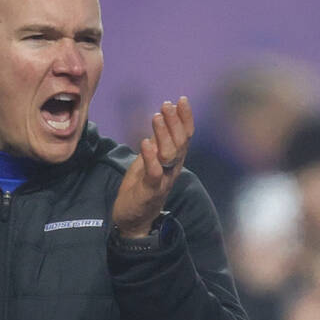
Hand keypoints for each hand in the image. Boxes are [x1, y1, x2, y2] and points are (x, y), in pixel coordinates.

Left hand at [111, 97, 193, 237]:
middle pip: (180, 143)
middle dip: (175, 122)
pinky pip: (153, 173)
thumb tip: (163, 118)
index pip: (185, 136)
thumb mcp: (150, 160)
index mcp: (174, 161)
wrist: (133, 220)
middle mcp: (172, 169)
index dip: (185, 118)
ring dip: (163, 134)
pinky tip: (145, 143)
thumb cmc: (142, 187)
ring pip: (169, 155)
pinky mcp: (149, 191)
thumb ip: (158, 142)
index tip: (181, 99)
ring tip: (155, 117)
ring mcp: (162, 180)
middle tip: (166, 105)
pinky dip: (150, 157)